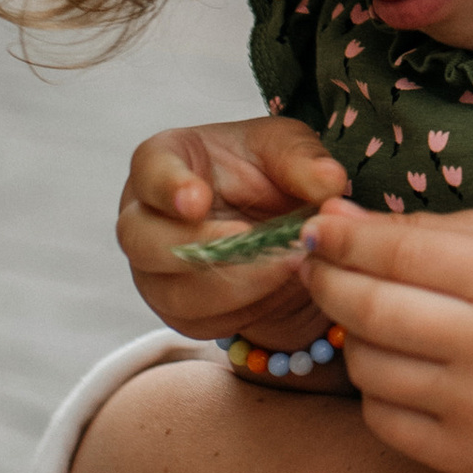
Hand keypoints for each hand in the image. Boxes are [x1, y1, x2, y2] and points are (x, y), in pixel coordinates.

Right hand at [117, 118, 347, 344]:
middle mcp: (144, 218)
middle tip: (253, 239)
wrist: (276, 227)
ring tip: (287, 264)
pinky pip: (201, 322)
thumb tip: (329, 181)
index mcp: (162, 162)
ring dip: (235, 283)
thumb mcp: (289, 150)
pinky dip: (243, 309)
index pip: (149, 171)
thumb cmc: (267, 172)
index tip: (197, 200)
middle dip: (201, 244)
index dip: (168, 187)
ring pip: (173, 291)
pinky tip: (278, 288)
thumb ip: (303, 159)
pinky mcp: (179, 310)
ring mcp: (154, 270)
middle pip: (143, 240)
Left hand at [303, 200, 472, 472]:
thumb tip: (331, 223)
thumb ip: (418, 229)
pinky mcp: (463, 454)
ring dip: (351, 334)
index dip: (346, 240)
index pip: (402, 255)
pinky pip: (379, 415)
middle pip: (375, 311)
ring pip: (368, 366)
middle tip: (314, 266)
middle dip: (329, 282)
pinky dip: (373, 384)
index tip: (315, 229)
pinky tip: (396, 363)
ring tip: (370, 316)